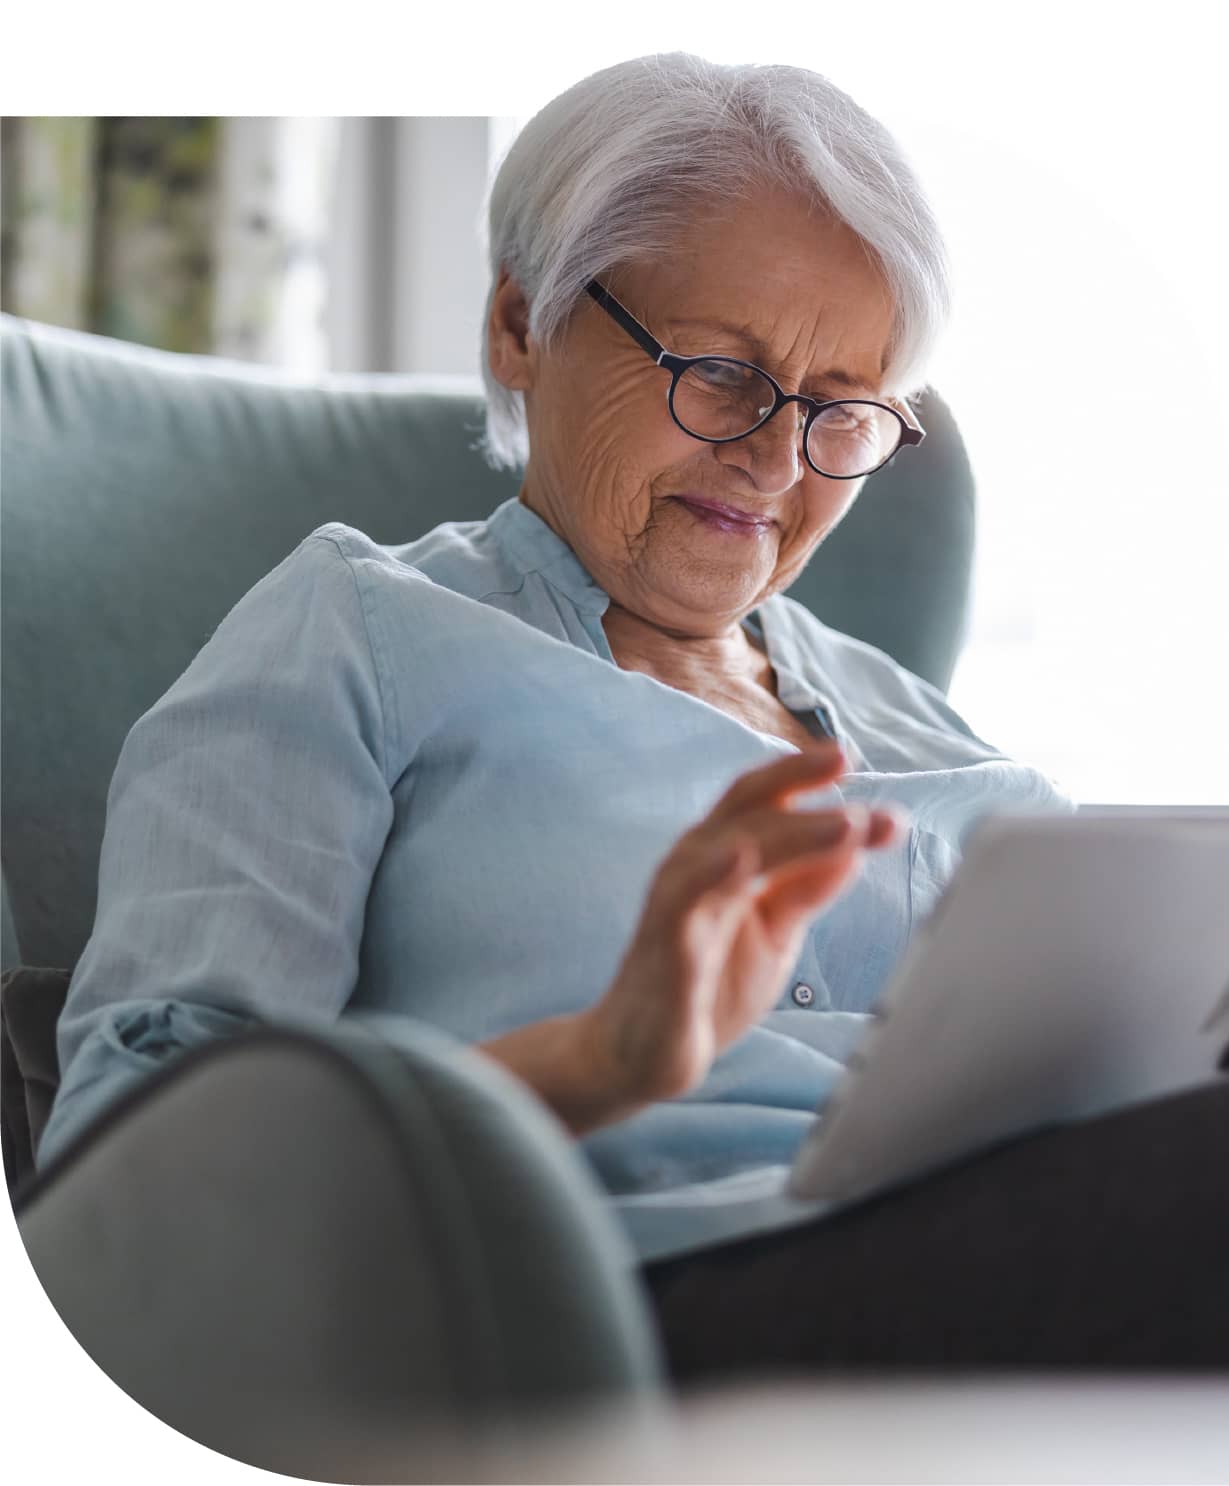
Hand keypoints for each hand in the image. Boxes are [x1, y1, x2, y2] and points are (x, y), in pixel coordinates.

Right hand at [584, 743, 903, 1106]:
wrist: (643, 1056)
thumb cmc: (706, 985)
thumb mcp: (774, 931)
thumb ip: (806, 888)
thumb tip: (856, 843)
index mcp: (726, 857)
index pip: (768, 802)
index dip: (806, 777)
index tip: (853, 760)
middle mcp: (698, 864)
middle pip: (747, 805)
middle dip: (800, 782)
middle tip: (848, 764)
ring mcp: (679, 900)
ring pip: (729, 844)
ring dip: (790, 830)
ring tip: (845, 822)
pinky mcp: (664, 943)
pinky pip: (684, 899)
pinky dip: (713, 872)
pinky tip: (743, 856)